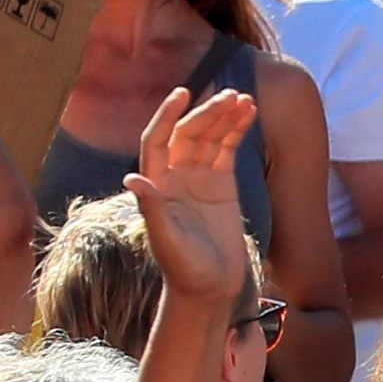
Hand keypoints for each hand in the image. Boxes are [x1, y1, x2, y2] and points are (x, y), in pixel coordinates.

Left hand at [125, 86, 255, 301]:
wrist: (210, 288)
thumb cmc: (185, 269)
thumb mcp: (166, 240)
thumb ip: (152, 208)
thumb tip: (132, 178)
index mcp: (158, 184)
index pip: (158, 140)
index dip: (166, 115)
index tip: (181, 93)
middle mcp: (175, 176)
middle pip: (188, 134)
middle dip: (207, 113)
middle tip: (230, 96)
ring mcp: (199, 179)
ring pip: (209, 138)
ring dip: (224, 117)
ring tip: (244, 100)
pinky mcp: (223, 186)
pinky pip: (228, 151)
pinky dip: (237, 131)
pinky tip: (249, 114)